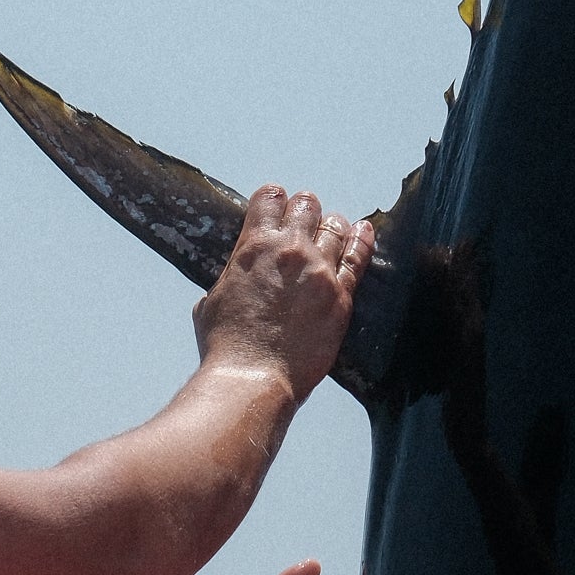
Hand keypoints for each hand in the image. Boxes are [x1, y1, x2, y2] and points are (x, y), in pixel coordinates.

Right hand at [191, 186, 372, 398]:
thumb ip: (228, 281)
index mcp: (254, 245)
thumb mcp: (211, 301)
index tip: (276, 207)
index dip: (274, 199)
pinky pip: (358, 259)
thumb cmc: (226, 346)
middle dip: (305, 209)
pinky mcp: (341, 297)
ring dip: (331, 225)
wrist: (252, 377)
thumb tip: (233, 282)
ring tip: (332, 227)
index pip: (270, 197)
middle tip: (305, 219)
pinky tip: (364, 231)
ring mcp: (319, 271)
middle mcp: (290, 250)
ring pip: (335, 227)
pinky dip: (362, 241)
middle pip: (307, 206)